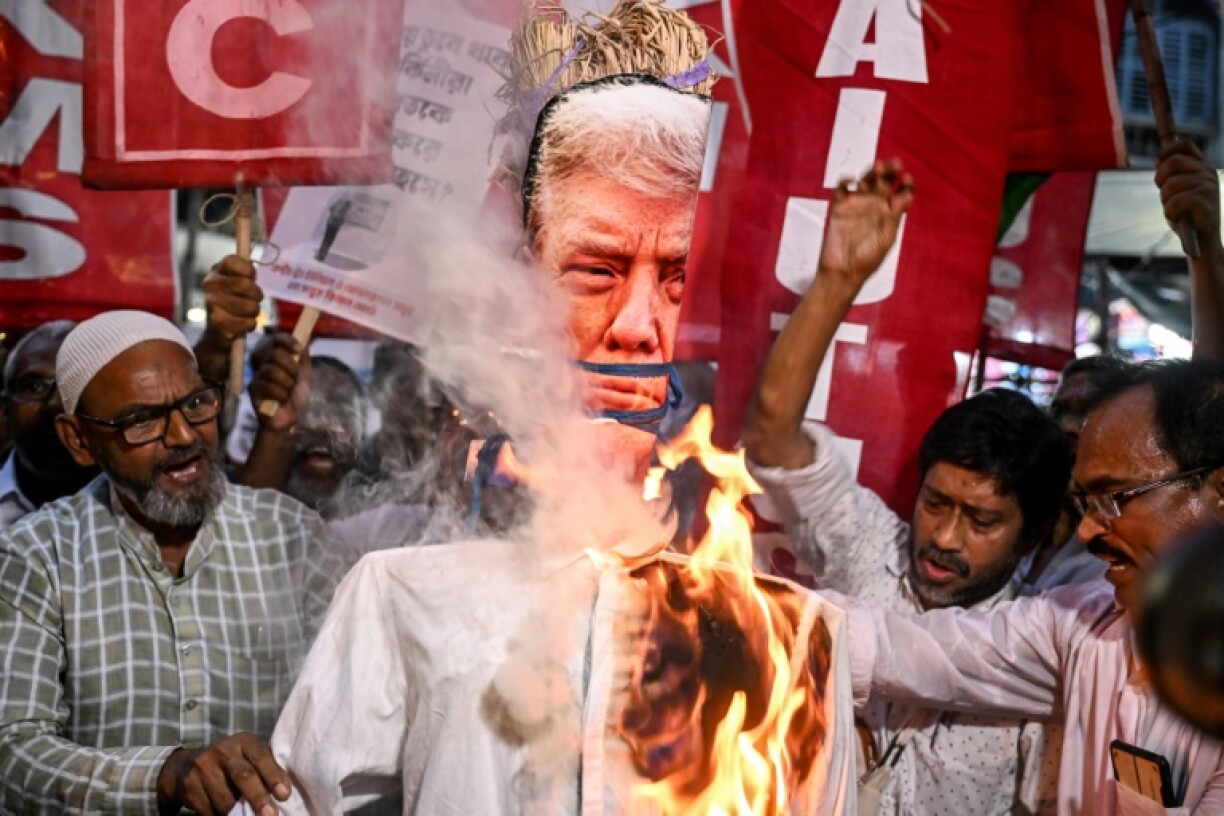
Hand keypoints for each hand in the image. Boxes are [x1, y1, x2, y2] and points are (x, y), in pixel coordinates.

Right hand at [156, 732, 290, 815]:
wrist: (186, 765)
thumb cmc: (232, 762)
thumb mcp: (249, 757)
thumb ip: (266, 768)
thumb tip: (285, 792)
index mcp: (243, 741)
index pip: (261, 756)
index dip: (273, 775)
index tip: (284, 795)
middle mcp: (223, 750)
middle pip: (243, 776)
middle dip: (258, 798)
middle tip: (270, 815)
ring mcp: (203, 766)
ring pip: (225, 798)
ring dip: (237, 813)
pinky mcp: (189, 784)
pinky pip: (208, 809)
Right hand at [200, 255, 263, 350]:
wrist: (219, 325)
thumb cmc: (235, 296)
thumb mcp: (240, 278)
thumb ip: (246, 270)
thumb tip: (251, 270)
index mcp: (217, 270)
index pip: (233, 262)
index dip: (248, 270)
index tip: (250, 277)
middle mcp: (210, 285)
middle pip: (244, 285)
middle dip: (257, 294)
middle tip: (255, 298)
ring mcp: (212, 304)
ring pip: (249, 306)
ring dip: (255, 311)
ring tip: (249, 311)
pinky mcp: (217, 323)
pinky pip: (246, 323)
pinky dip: (250, 324)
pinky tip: (245, 322)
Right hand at [249, 333, 309, 432]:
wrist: (290, 417)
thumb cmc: (296, 395)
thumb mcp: (305, 374)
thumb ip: (303, 356)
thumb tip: (303, 336)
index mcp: (278, 356)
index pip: (276, 339)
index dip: (287, 341)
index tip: (298, 350)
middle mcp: (265, 362)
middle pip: (275, 354)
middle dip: (291, 368)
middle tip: (294, 379)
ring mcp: (257, 375)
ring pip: (271, 370)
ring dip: (287, 383)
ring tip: (288, 391)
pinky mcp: (253, 389)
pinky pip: (267, 386)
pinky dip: (281, 394)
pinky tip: (281, 399)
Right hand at [818, 159, 914, 291]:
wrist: (842, 272)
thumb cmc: (867, 260)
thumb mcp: (886, 238)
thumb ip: (894, 216)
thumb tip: (907, 194)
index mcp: (888, 215)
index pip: (900, 193)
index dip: (905, 184)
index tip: (907, 179)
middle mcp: (873, 208)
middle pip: (884, 183)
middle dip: (890, 172)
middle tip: (895, 164)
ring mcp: (856, 206)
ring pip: (865, 181)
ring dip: (871, 172)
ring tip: (878, 167)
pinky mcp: (839, 208)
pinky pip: (842, 189)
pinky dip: (845, 181)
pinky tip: (852, 180)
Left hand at [1155, 139, 1220, 243]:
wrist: (1201, 239)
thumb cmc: (1186, 214)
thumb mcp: (1176, 189)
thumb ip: (1171, 174)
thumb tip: (1158, 158)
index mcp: (1201, 166)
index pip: (1185, 145)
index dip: (1167, 150)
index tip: (1157, 162)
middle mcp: (1207, 172)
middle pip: (1173, 162)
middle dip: (1160, 179)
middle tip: (1165, 195)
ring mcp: (1208, 185)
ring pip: (1170, 185)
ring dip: (1165, 201)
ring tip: (1176, 209)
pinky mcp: (1206, 201)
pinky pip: (1175, 202)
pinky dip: (1170, 213)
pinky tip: (1179, 217)